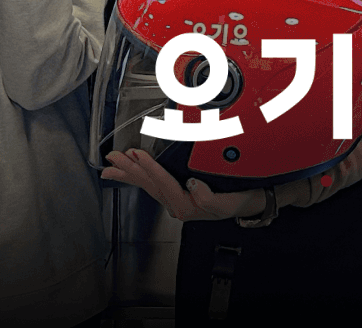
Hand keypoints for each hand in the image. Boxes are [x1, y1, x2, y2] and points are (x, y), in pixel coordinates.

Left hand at [101, 148, 264, 220]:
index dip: (150, 168)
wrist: (249, 202)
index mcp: (187, 206)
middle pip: (150, 185)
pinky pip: (155, 183)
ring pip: (149, 184)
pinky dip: (142, 174)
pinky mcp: (178, 193)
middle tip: (112, 159)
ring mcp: (177, 200)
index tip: (137, 155)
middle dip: (129, 170)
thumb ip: (209, 198)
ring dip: (131, 172)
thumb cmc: (239, 200)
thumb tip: (192, 184)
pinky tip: (134, 167)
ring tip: (114, 163)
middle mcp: (178, 205)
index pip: (164, 184)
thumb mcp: (227, 203)